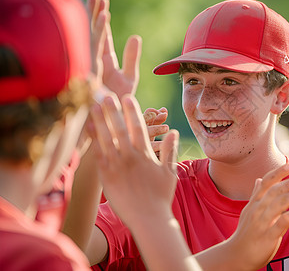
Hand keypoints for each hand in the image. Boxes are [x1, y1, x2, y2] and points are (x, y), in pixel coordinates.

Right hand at [87, 0, 140, 97]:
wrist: (111, 124)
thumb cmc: (120, 102)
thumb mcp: (128, 76)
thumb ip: (131, 56)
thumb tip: (135, 36)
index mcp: (103, 63)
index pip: (101, 37)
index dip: (101, 20)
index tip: (102, 1)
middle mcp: (96, 64)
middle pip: (94, 34)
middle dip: (94, 14)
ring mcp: (93, 69)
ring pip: (93, 39)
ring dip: (96, 18)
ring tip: (98, 0)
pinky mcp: (94, 75)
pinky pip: (96, 51)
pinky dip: (99, 34)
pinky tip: (103, 20)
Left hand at [90, 94, 178, 224]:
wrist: (148, 219)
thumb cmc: (161, 196)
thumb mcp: (170, 172)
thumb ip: (170, 150)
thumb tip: (173, 131)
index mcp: (146, 155)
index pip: (138, 127)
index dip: (132, 111)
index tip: (128, 97)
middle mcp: (130, 158)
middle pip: (119, 129)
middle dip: (113, 110)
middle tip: (106, 94)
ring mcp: (116, 167)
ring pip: (106, 138)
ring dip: (99, 120)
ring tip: (94, 105)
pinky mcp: (106, 176)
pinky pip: (98, 154)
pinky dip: (93, 140)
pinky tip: (89, 128)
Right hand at [226, 163, 288, 269]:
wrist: (236, 255)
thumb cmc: (245, 232)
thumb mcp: (248, 211)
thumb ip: (256, 194)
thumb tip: (259, 179)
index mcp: (254, 203)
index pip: (266, 183)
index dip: (277, 173)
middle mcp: (257, 210)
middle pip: (274, 191)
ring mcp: (262, 222)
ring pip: (278, 204)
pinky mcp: (268, 236)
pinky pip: (282, 223)